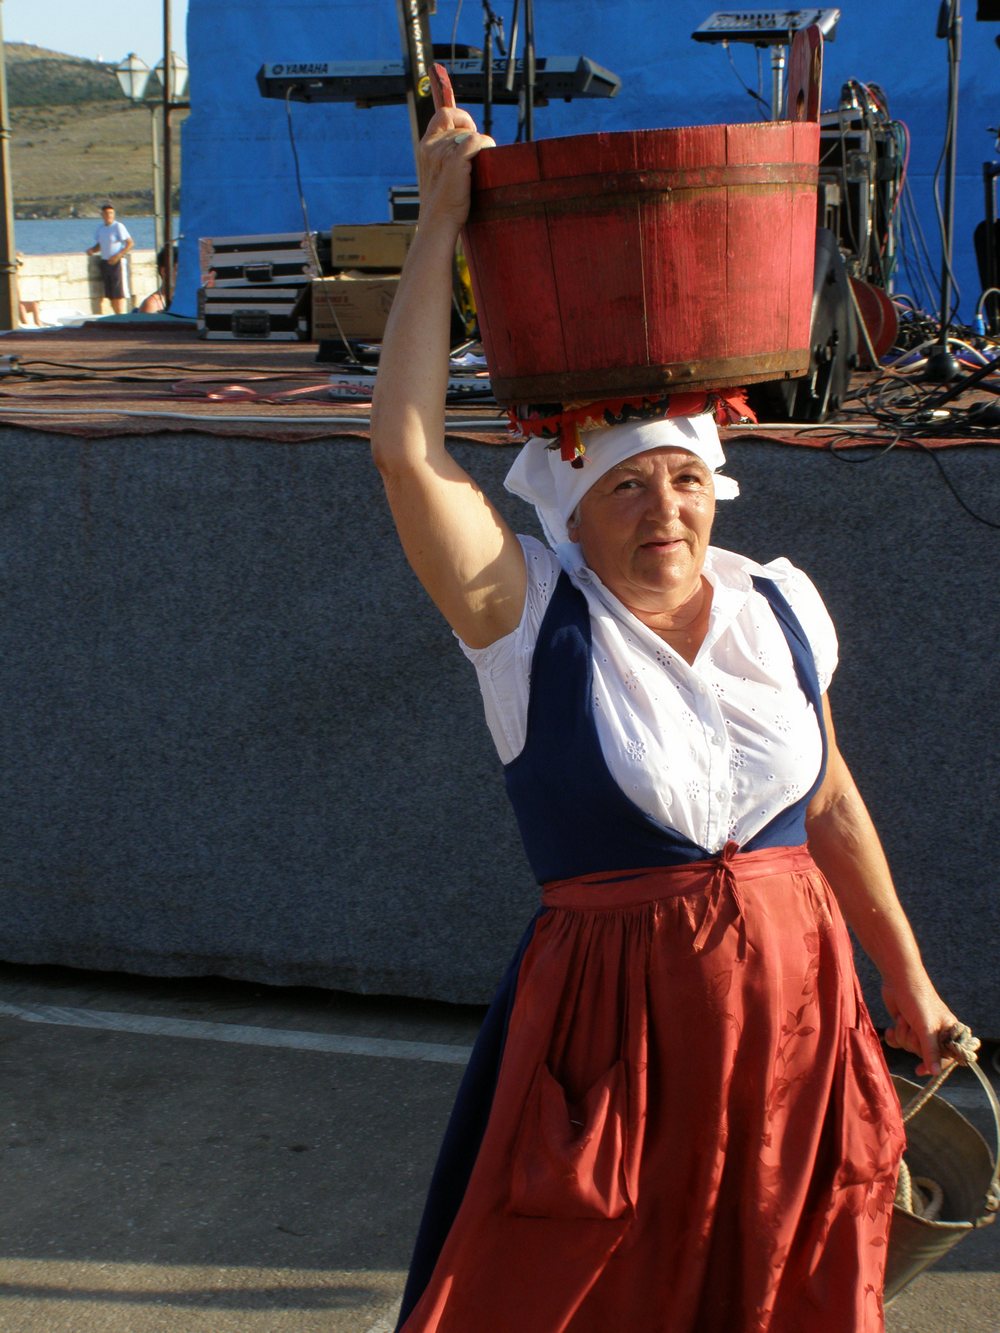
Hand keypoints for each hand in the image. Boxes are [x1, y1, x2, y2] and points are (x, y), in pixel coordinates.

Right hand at [416, 63, 494, 230]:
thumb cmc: (444, 204)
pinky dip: (486, 146)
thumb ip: (450, 156)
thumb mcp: (443, 175)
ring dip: (478, 147)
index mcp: (426, 147)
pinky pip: (478, 141)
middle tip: (476, 146)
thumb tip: (473, 143)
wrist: (438, 224)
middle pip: (457, 121)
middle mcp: (430, 146)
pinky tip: (488, 155)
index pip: (441, 114)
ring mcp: (441, 152)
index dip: (453, 107)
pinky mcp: (455, 160)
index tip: (456, 105)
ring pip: (470, 134)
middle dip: (469, 127)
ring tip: (473, 172)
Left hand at [882, 974, 961, 1076]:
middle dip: (912, 1041)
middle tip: (912, 1027)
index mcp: (948, 1031)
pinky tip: (890, 1028)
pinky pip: (898, 1042)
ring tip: (903, 1019)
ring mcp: (918, 1029)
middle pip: (923, 1053)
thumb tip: (936, 1072)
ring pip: (908, 1046)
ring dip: (902, 1034)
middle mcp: (935, 1031)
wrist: (898, 979)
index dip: (935, 1064)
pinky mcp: (904, 1025)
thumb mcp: (926, 1028)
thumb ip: (931, 1051)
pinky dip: (893, 1035)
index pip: (947, 1056)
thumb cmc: (919, 1000)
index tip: (920, 1070)